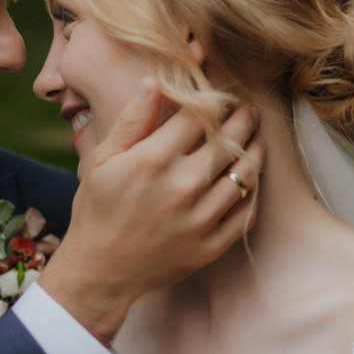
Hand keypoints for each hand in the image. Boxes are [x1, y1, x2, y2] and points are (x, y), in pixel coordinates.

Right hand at [39, 79, 264, 343]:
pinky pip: (246, 213)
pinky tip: (250, 180)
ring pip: (245, 175)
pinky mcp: (211, 245)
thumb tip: (155, 81)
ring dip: (255, 152)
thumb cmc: (97, 211)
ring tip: (256, 140)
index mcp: (153, 160)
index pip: (199, 116)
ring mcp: (200, 218)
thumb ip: (133, 120)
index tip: (221, 94)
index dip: (214, 100)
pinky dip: (252, 192)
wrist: (100, 272)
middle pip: (229, 140)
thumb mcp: (102, 160)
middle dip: (243, 119)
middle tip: (248, 111)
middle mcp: (182, 186)